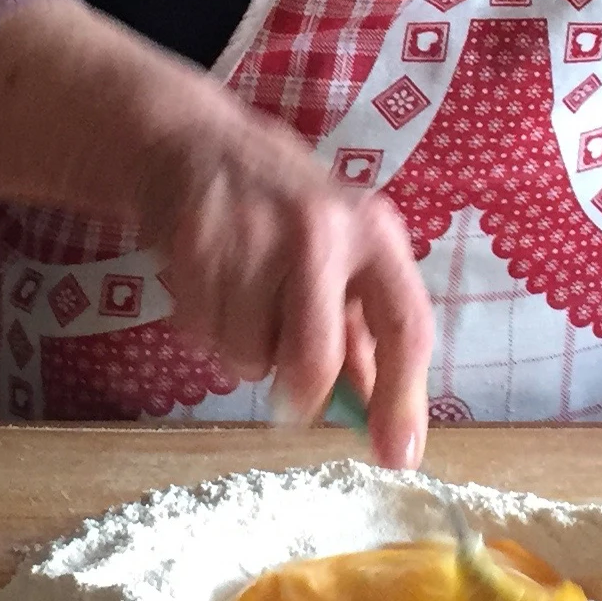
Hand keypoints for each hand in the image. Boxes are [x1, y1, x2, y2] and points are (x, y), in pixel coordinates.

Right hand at [131, 96, 434, 470]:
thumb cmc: (284, 211)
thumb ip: (362, 335)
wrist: (195, 144)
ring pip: (249, 355)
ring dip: (245, 351)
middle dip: (301, 396)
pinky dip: (206, 330)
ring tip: (245, 301)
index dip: (404, 399)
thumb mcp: (340, 256)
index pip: (406, 325)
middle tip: (291, 407)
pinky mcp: (196, 241)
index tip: (398, 457)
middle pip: (315, 357)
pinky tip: (211, 285)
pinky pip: (203, 334)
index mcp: (374, 233)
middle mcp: (322, 229)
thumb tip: (382, 423)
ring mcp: (254, 234)